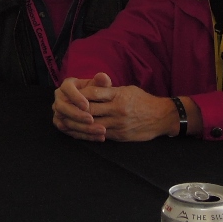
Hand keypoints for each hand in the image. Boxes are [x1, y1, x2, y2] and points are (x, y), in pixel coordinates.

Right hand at [52, 74, 111, 140]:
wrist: (94, 103)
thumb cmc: (96, 92)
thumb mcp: (100, 86)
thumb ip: (102, 81)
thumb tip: (102, 76)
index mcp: (67, 85)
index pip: (66, 88)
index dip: (75, 97)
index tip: (87, 105)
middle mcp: (60, 98)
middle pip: (62, 107)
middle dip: (76, 114)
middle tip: (91, 119)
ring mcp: (58, 112)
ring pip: (65, 121)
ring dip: (83, 127)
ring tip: (101, 130)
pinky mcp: (61, 124)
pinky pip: (70, 132)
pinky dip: (84, 135)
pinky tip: (98, 137)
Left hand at [53, 73, 178, 141]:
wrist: (162, 117)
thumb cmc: (143, 100)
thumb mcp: (127, 89)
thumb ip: (109, 89)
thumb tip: (91, 86)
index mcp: (118, 95)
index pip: (93, 93)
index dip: (78, 95)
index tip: (67, 94)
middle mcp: (117, 109)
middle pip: (90, 110)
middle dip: (74, 110)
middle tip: (60, 109)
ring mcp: (119, 124)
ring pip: (93, 125)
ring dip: (77, 124)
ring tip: (64, 122)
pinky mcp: (120, 136)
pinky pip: (100, 135)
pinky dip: (88, 134)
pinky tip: (78, 132)